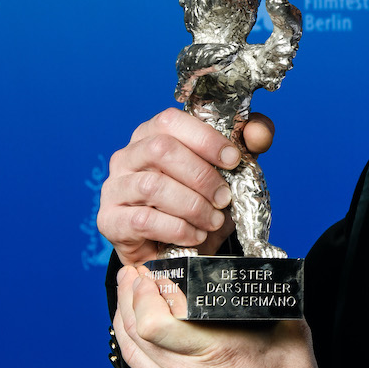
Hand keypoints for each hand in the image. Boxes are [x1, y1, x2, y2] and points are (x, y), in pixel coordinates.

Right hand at [98, 109, 276, 265]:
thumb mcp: (228, 170)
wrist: (177, 247)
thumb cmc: (201, 198)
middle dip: (202, 176)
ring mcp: (114, 187)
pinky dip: (177, 229)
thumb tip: (258, 132)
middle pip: (161, 150)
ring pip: (151, 186)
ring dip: (192, 205)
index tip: (234, 160)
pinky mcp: (110, 220)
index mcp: (152, 134)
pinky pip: (143, 220)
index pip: (171, 121)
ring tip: (213, 221)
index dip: (205, 138)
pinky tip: (194, 235)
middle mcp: (127, 155)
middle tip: (224, 199)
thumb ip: (248, 144)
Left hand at [114, 265, 320, 367]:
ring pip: (130, 353)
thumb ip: (267, 298)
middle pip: (133, 333)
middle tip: (132, 274)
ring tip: (128, 296)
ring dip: (124, 320)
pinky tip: (138, 332)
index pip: (154, 323)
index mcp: (212, 353)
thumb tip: (259, 271)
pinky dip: (133, 345)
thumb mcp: (287, 331)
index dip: (142, 295)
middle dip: (127, 297)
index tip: (148, 274)